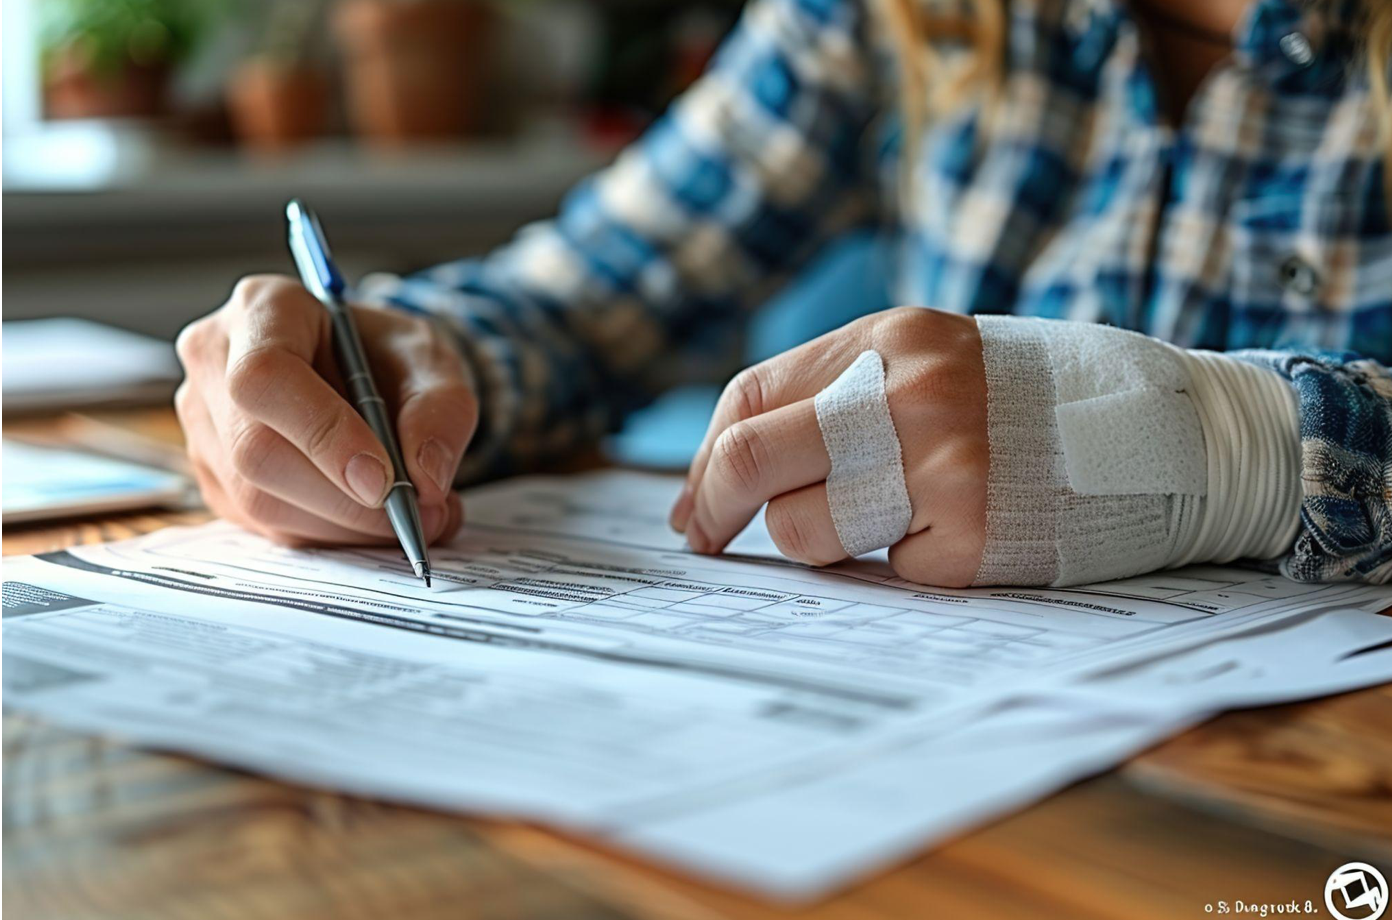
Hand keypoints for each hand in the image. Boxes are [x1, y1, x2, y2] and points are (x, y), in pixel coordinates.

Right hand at [175, 274, 474, 546]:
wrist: (368, 370)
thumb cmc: (390, 355)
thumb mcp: (434, 362)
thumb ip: (441, 410)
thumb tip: (426, 478)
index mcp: (264, 309)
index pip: (265, 377)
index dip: (322, 435)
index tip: (382, 479)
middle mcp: (215, 361)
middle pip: (256, 450)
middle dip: (345, 499)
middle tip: (419, 513)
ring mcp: (205, 423)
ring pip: (258, 499)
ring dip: (345, 526)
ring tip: (411, 515)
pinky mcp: (215, 476)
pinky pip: (264, 525)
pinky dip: (329, 534)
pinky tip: (372, 518)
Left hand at [669, 307, 987, 586]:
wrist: (1150, 435)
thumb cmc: (1014, 406)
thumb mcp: (926, 365)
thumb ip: (827, 402)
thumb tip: (703, 494)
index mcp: (891, 338)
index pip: (752, 396)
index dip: (707, 459)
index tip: (695, 507)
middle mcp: (910, 394)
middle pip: (754, 458)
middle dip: (713, 507)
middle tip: (703, 539)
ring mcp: (943, 467)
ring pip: (804, 529)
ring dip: (821, 540)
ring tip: (890, 518)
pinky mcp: (971, 539)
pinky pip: (882, 570)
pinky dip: (903, 563)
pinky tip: (956, 533)